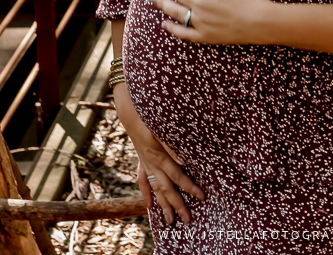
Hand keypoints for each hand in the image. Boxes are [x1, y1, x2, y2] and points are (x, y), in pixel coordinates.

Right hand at [112, 82, 203, 223]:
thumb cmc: (150, 118)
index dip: (190, 187)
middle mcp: (152, 164)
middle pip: (167, 189)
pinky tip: (149, 205)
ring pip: (155, 189)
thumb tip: (184, 161)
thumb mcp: (163, 129)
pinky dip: (146, 193)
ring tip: (169, 221)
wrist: (130, 112)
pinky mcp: (142, 161)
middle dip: (177, 205)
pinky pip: (143, 181)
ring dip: (162, 205)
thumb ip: (173, 146)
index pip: (178, 177)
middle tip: (187, 220)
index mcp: (160, 157)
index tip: (202, 197)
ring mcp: (146, 164)